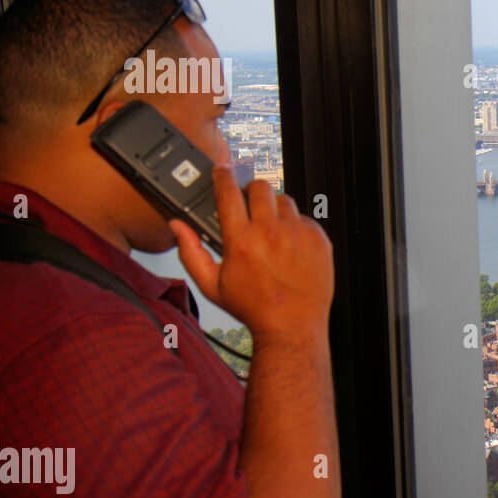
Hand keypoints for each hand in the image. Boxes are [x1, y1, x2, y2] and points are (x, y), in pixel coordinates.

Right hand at [170, 165, 333, 343]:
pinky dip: (296, 227)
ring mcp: (298, 235)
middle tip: (249, 205)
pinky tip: (290, 246)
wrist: (293, 328)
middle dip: (251, 192)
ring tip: (271, 231)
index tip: (222, 170)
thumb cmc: (253, 309)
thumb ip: (191, 252)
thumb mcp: (212, 286)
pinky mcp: (319, 240)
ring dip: (275, 209)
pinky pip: (305, 219)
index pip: (228, 192)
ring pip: (284, 201)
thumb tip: (177, 226)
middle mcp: (271, 233)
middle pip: (260, 187)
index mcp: (241, 241)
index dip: (223, 176)